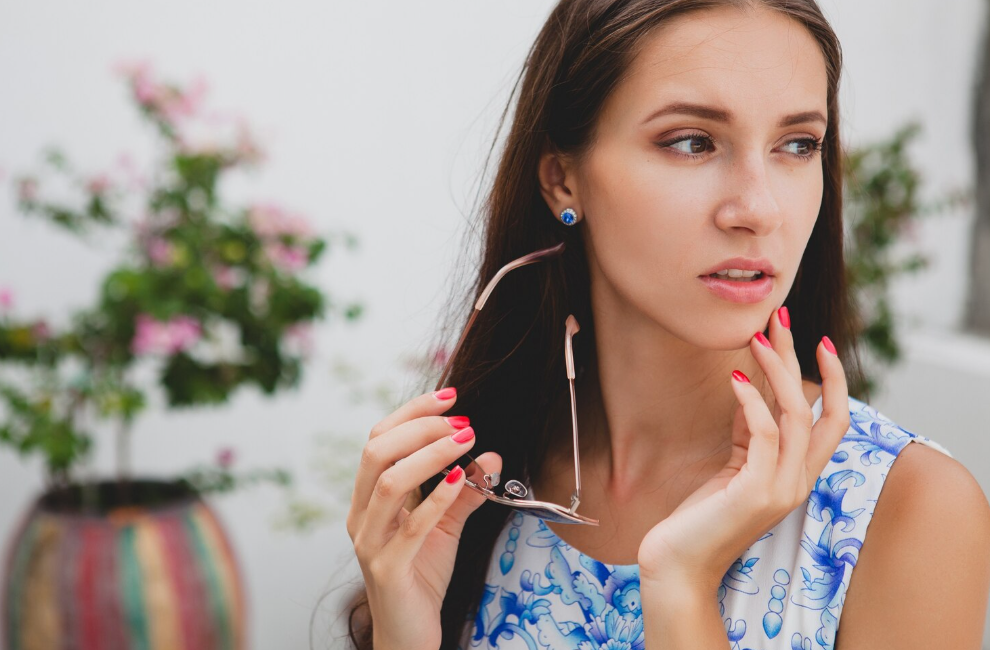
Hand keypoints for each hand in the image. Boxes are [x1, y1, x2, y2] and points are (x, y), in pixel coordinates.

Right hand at [345, 388, 501, 649]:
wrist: (409, 634)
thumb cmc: (421, 576)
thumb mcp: (446, 526)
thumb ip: (465, 492)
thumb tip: (493, 456)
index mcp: (368, 498)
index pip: (378, 438)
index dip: (412, 412)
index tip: (451, 398)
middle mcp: (361, 515)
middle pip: (377, 451)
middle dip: (421, 428)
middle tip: (462, 424)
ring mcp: (369, 542)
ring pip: (388, 482)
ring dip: (430, 455)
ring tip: (466, 442)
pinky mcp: (387, 569)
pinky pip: (409, 526)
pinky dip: (437, 498)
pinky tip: (463, 480)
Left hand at [637, 307, 850, 592]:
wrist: (678, 564)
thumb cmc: (701, 515)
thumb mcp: (733, 466)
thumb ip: (750, 434)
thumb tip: (753, 390)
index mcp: (797, 474)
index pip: (834, 420)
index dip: (832, 379)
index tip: (815, 339)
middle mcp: (799, 481)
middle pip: (821, 409)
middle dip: (802, 358)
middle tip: (782, 317)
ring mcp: (782, 488)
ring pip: (797, 415)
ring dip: (778, 370)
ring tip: (757, 337)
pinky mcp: (756, 492)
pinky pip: (765, 435)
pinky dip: (753, 402)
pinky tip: (736, 379)